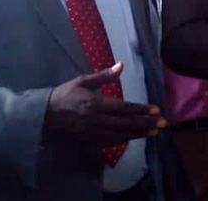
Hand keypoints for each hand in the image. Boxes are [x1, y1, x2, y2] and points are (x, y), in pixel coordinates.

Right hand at [44, 63, 165, 146]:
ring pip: (122, 135)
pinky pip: (111, 142)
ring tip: (155, 132)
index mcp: (96, 104)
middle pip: (127, 124)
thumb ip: (104, 76)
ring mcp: (94, 133)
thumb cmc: (65, 95)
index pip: (125, 108)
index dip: (142, 110)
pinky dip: (125, 139)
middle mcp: (98, 120)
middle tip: (164, 124)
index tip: (157, 110)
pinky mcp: (90, 140)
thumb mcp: (83, 81)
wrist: (44, 115)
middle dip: (147, 124)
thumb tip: (121, 65)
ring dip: (140, 134)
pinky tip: (134, 137)